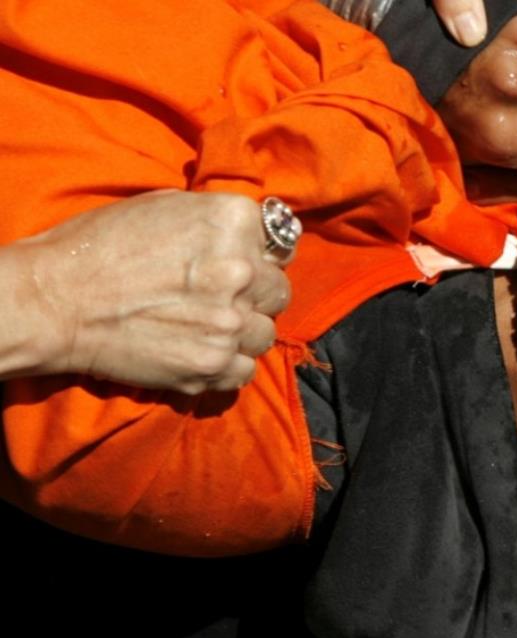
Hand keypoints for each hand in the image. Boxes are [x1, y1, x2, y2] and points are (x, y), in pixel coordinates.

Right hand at [12, 191, 292, 393]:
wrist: (55, 300)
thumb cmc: (99, 246)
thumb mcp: (165, 207)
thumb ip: (217, 222)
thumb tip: (251, 235)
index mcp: (233, 222)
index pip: (281, 242)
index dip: (260, 255)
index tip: (240, 263)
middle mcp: (242, 269)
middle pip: (278, 290)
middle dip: (253, 294)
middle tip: (217, 298)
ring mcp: (231, 321)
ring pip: (265, 333)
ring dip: (242, 332)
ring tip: (204, 327)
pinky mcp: (214, 364)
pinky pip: (245, 370)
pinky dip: (226, 365)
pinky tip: (199, 352)